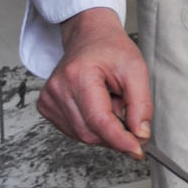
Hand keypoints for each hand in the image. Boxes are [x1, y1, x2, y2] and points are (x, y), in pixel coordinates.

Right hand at [37, 7, 151, 159]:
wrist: (89, 36)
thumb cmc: (111, 49)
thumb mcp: (136, 70)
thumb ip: (141, 104)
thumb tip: (140, 134)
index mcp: (78, 76)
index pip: (99, 121)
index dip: (120, 140)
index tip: (137, 151)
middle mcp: (58, 89)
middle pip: (90, 133)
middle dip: (115, 135)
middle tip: (131, 120)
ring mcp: (49, 99)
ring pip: (82, 135)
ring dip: (103, 128)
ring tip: (110, 102)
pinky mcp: (46, 107)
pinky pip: (74, 130)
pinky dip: (91, 126)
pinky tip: (97, 106)